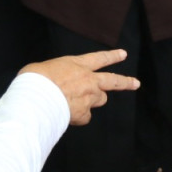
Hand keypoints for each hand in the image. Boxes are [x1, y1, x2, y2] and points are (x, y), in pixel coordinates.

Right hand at [23, 50, 140, 124]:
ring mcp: (88, 97)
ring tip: (78, 103)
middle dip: (125, 82)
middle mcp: (88, 79)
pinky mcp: (84, 114)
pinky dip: (79, 117)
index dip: (112, 56)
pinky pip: (85, 117)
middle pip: (113, 80)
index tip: (123, 54)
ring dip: (93, 101)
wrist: (37, 98)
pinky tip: (68, 116)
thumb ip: (57, 73)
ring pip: (100, 100)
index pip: (100, 58)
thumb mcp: (45, 67)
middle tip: (135, 83)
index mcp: (78, 64)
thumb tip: (53, 80)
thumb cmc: (35, 80)